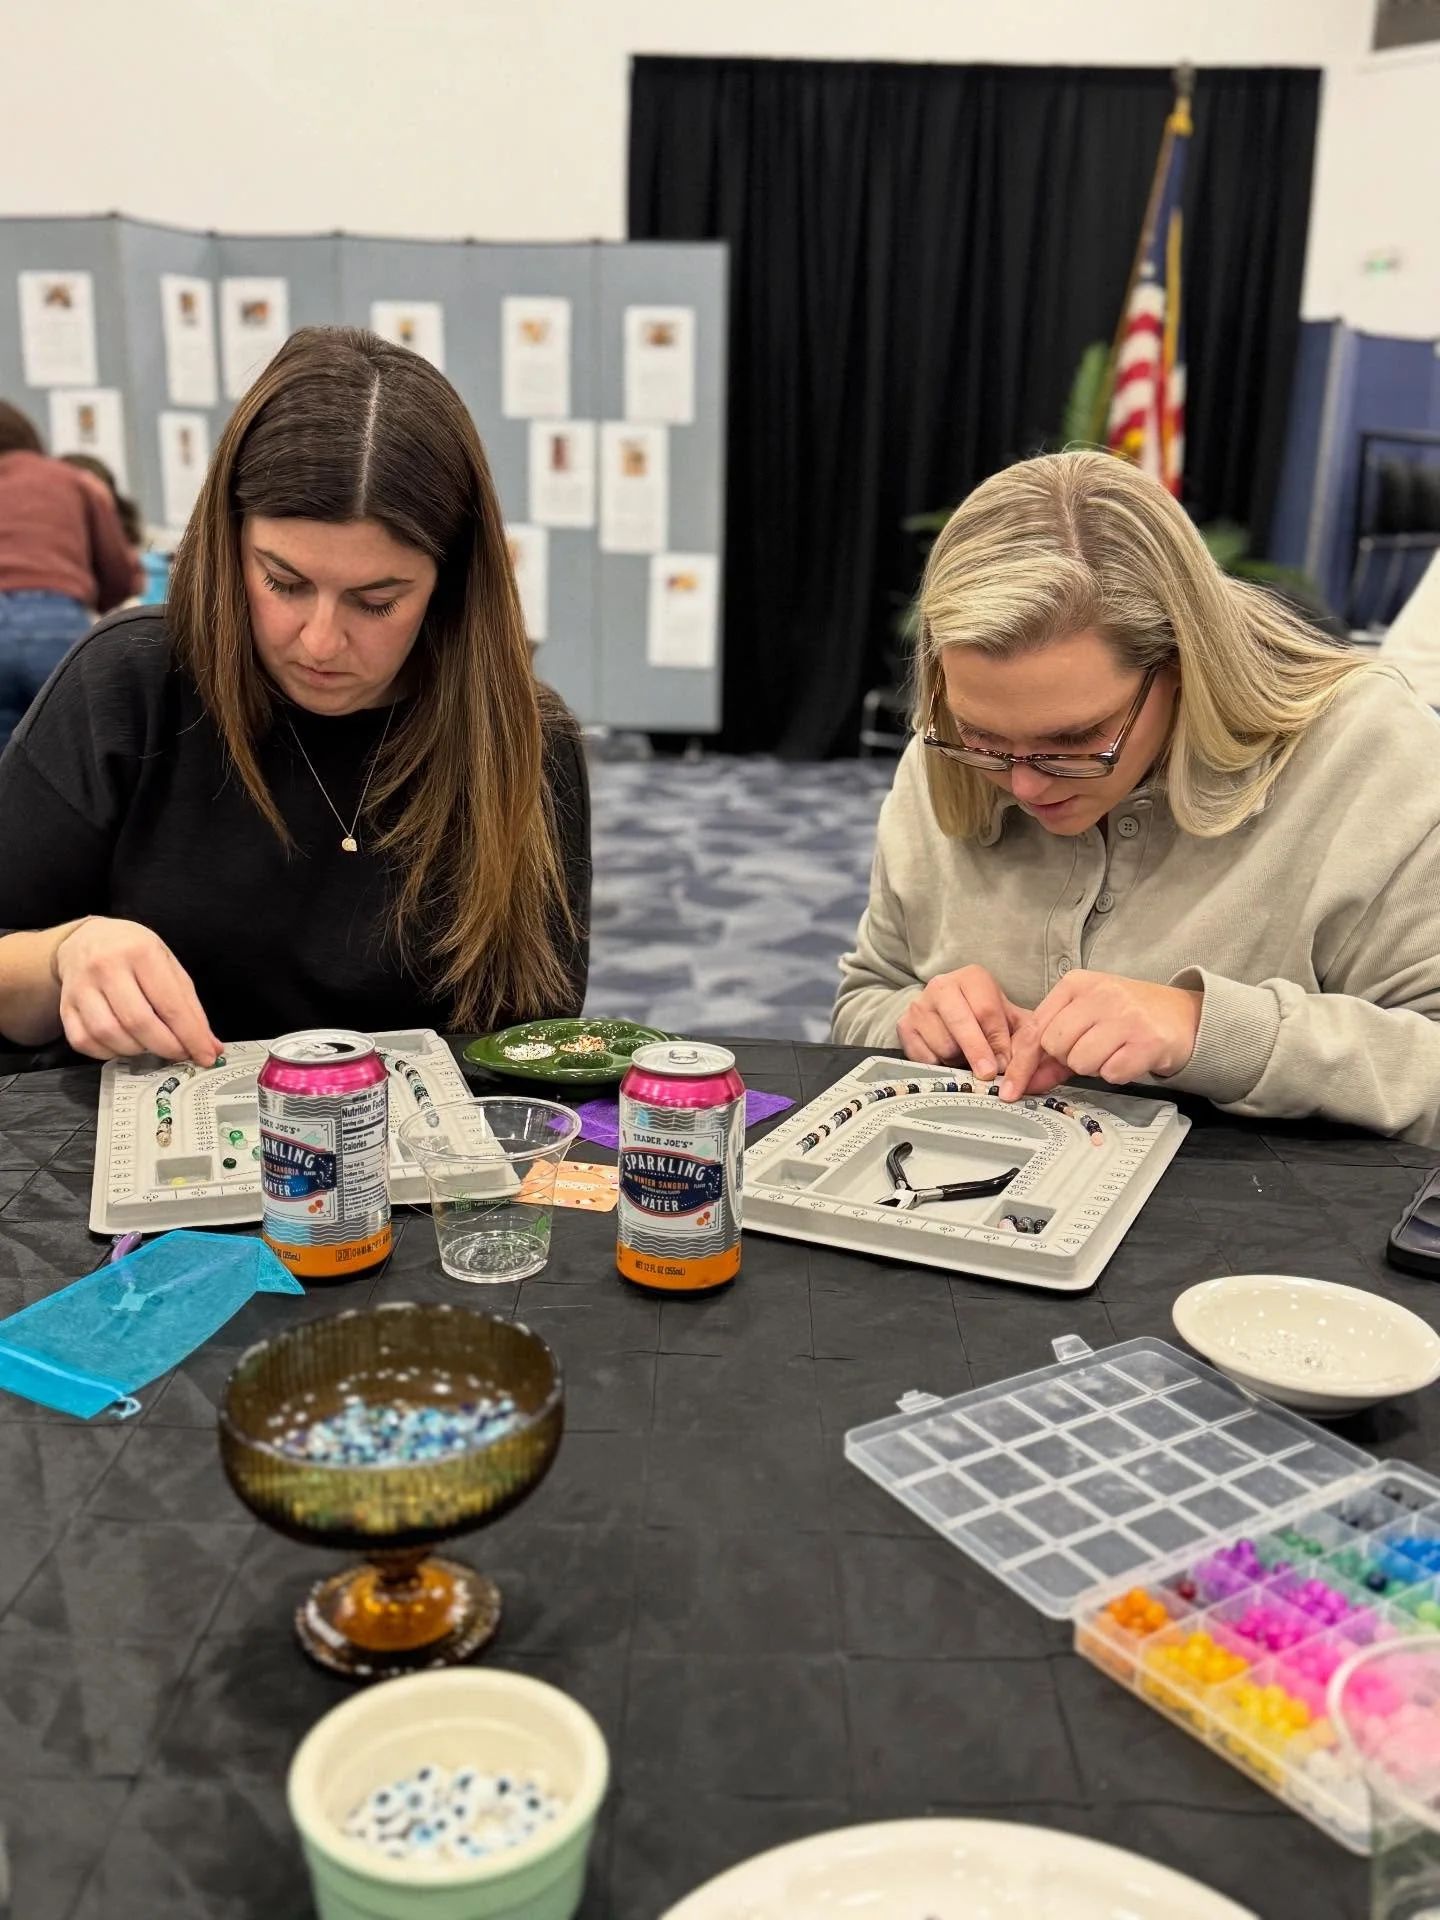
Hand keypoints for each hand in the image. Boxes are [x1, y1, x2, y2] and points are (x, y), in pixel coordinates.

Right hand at [52, 918, 221, 1064]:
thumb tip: (209, 1046)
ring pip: (109, 1034)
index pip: (170, 1004)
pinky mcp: (65, 1006)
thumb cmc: (134, 953)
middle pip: (138, 1022)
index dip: (190, 1036)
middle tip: (181, 1054)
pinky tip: (124, 1044)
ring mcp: (80, 987)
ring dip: (138, 1050)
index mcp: (140, 952)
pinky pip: (84, 1041)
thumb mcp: (168, 966)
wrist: (87, 939)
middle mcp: (106, 966)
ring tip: (152, 1044)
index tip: (206, 1056)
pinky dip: (109, 1052)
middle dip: (166, 1047)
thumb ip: (190, 1007)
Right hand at [897, 965, 1033, 1078]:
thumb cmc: (986, 1018)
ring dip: (959, 1060)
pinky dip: (940, 1065)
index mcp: (972, 977)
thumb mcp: (1011, 1019)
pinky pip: (924, 1057)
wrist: (948, 1012)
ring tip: (966, 1056)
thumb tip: (1021, 1068)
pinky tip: (947, 1057)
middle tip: (987, 1074)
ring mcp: (919, 1005)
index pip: (987, 1011)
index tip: (1005, 1064)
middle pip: (961, 1024)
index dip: (998, 1041)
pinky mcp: (904, 1025)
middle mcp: (942, 985)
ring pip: (943, 1045)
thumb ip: (1023, 1039)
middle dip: (977, 1052)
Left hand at [1001, 970, 1201, 1098]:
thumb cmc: (1125, 1016)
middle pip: (1055, 1046)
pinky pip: (1111, 1073)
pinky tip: (1128, 1057)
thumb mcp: (1085, 1020)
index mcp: (1076, 984)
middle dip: (1067, 1059)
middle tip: (1090, 1049)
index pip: (1035, 1027)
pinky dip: (1117, 1073)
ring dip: (1093, 1067)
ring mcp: (1125, 1016)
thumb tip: (1023, 1082)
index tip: (1011, 1088)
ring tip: (1112, 1051)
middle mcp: (1100, 994)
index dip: (1020, 1063)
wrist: (1181, 1015)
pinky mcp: (1147, 1041)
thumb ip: (1051, 1052)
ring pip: (1081, 1062)